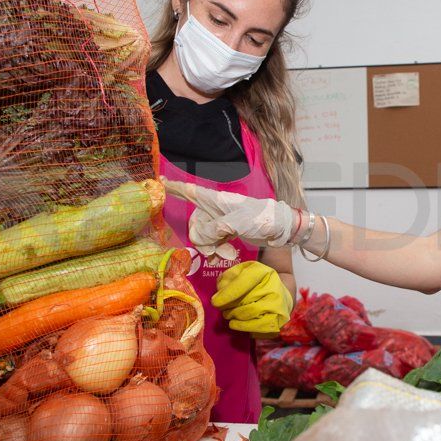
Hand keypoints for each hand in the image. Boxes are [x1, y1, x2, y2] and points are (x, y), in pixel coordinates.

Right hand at [164, 180, 297, 258]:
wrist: (282, 230)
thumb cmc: (262, 219)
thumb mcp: (238, 223)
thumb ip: (215, 229)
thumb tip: (199, 238)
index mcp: (216, 200)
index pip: (190, 191)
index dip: (174, 187)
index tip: (158, 183)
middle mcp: (215, 209)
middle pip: (195, 224)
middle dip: (202, 240)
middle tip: (216, 251)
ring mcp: (221, 222)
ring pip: (203, 236)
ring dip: (212, 248)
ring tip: (228, 254)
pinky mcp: (228, 232)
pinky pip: (212, 242)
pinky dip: (216, 251)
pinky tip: (224, 257)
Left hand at [212, 262, 293, 334]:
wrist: (282, 294)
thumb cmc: (257, 283)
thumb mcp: (243, 272)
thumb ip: (229, 278)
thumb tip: (219, 293)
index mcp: (263, 273)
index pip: (244, 282)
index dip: (227, 294)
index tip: (215, 302)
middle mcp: (274, 288)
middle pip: (245, 301)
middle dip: (229, 308)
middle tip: (223, 309)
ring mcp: (278, 306)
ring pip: (249, 315)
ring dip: (234, 317)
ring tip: (229, 315)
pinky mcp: (278, 321)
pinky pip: (257, 327)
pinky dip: (242, 327)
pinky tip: (236, 323)